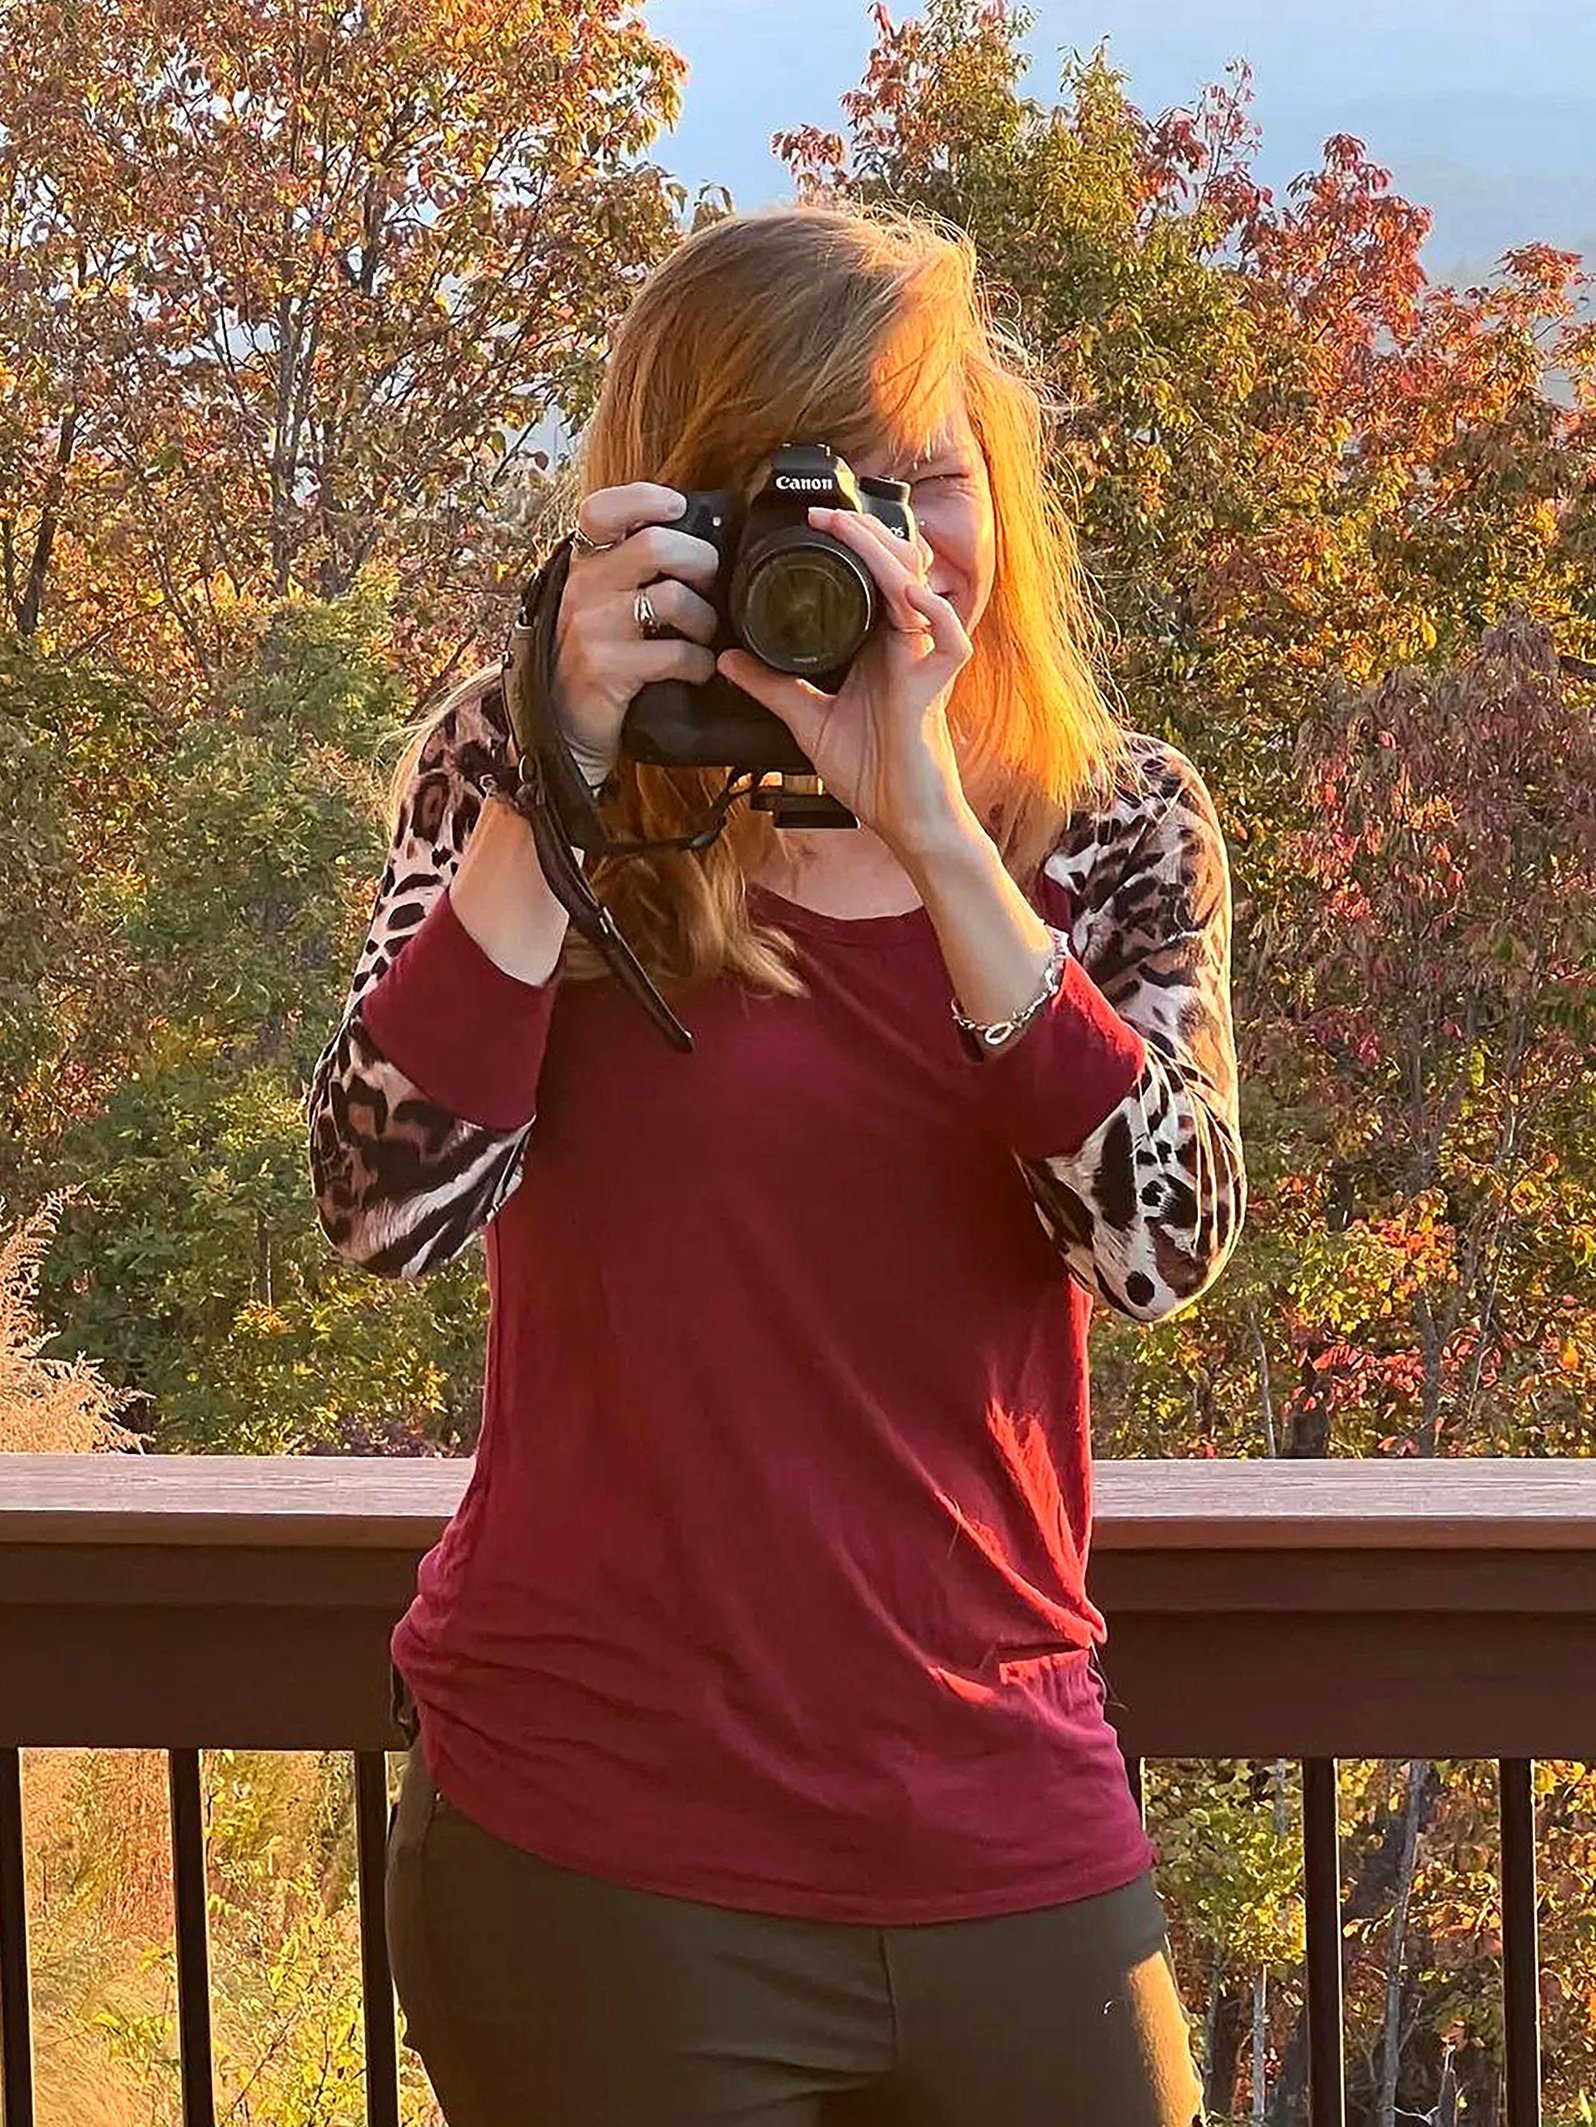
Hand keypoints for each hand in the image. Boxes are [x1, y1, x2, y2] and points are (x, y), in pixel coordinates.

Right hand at [549, 483, 721, 775]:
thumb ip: (631, 573)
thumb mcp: (601, 607)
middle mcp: (583, 589)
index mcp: (583, 567)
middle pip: (655, 545)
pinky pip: (674, 653)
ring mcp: (592, 627)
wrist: (568, 728)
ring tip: (703, 636)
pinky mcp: (607, 667)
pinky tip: (697, 669)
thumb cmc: (597, 661)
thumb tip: (697, 543)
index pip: (602, 510)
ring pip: (672, 597)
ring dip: (704, 619)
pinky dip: (699, 663)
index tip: (677, 507)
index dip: (644, 498)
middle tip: (708, 584)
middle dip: (700, 561)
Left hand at [715, 505, 976, 861]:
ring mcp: (922, 661)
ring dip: (886, 556)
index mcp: (876, 645)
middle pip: (897, 568)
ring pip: (918, 589)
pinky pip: (949, 639)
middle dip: (863, 535)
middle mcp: (902, 645)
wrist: (902, 817)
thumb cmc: (870, 771)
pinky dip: (935, 613)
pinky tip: (909, 596)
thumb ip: (771, 687)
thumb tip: (727, 661)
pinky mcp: (935, 687)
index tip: (810, 524)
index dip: (849, 545)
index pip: (869, 577)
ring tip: (853, 534)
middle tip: (824, 517)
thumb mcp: (807, 721)